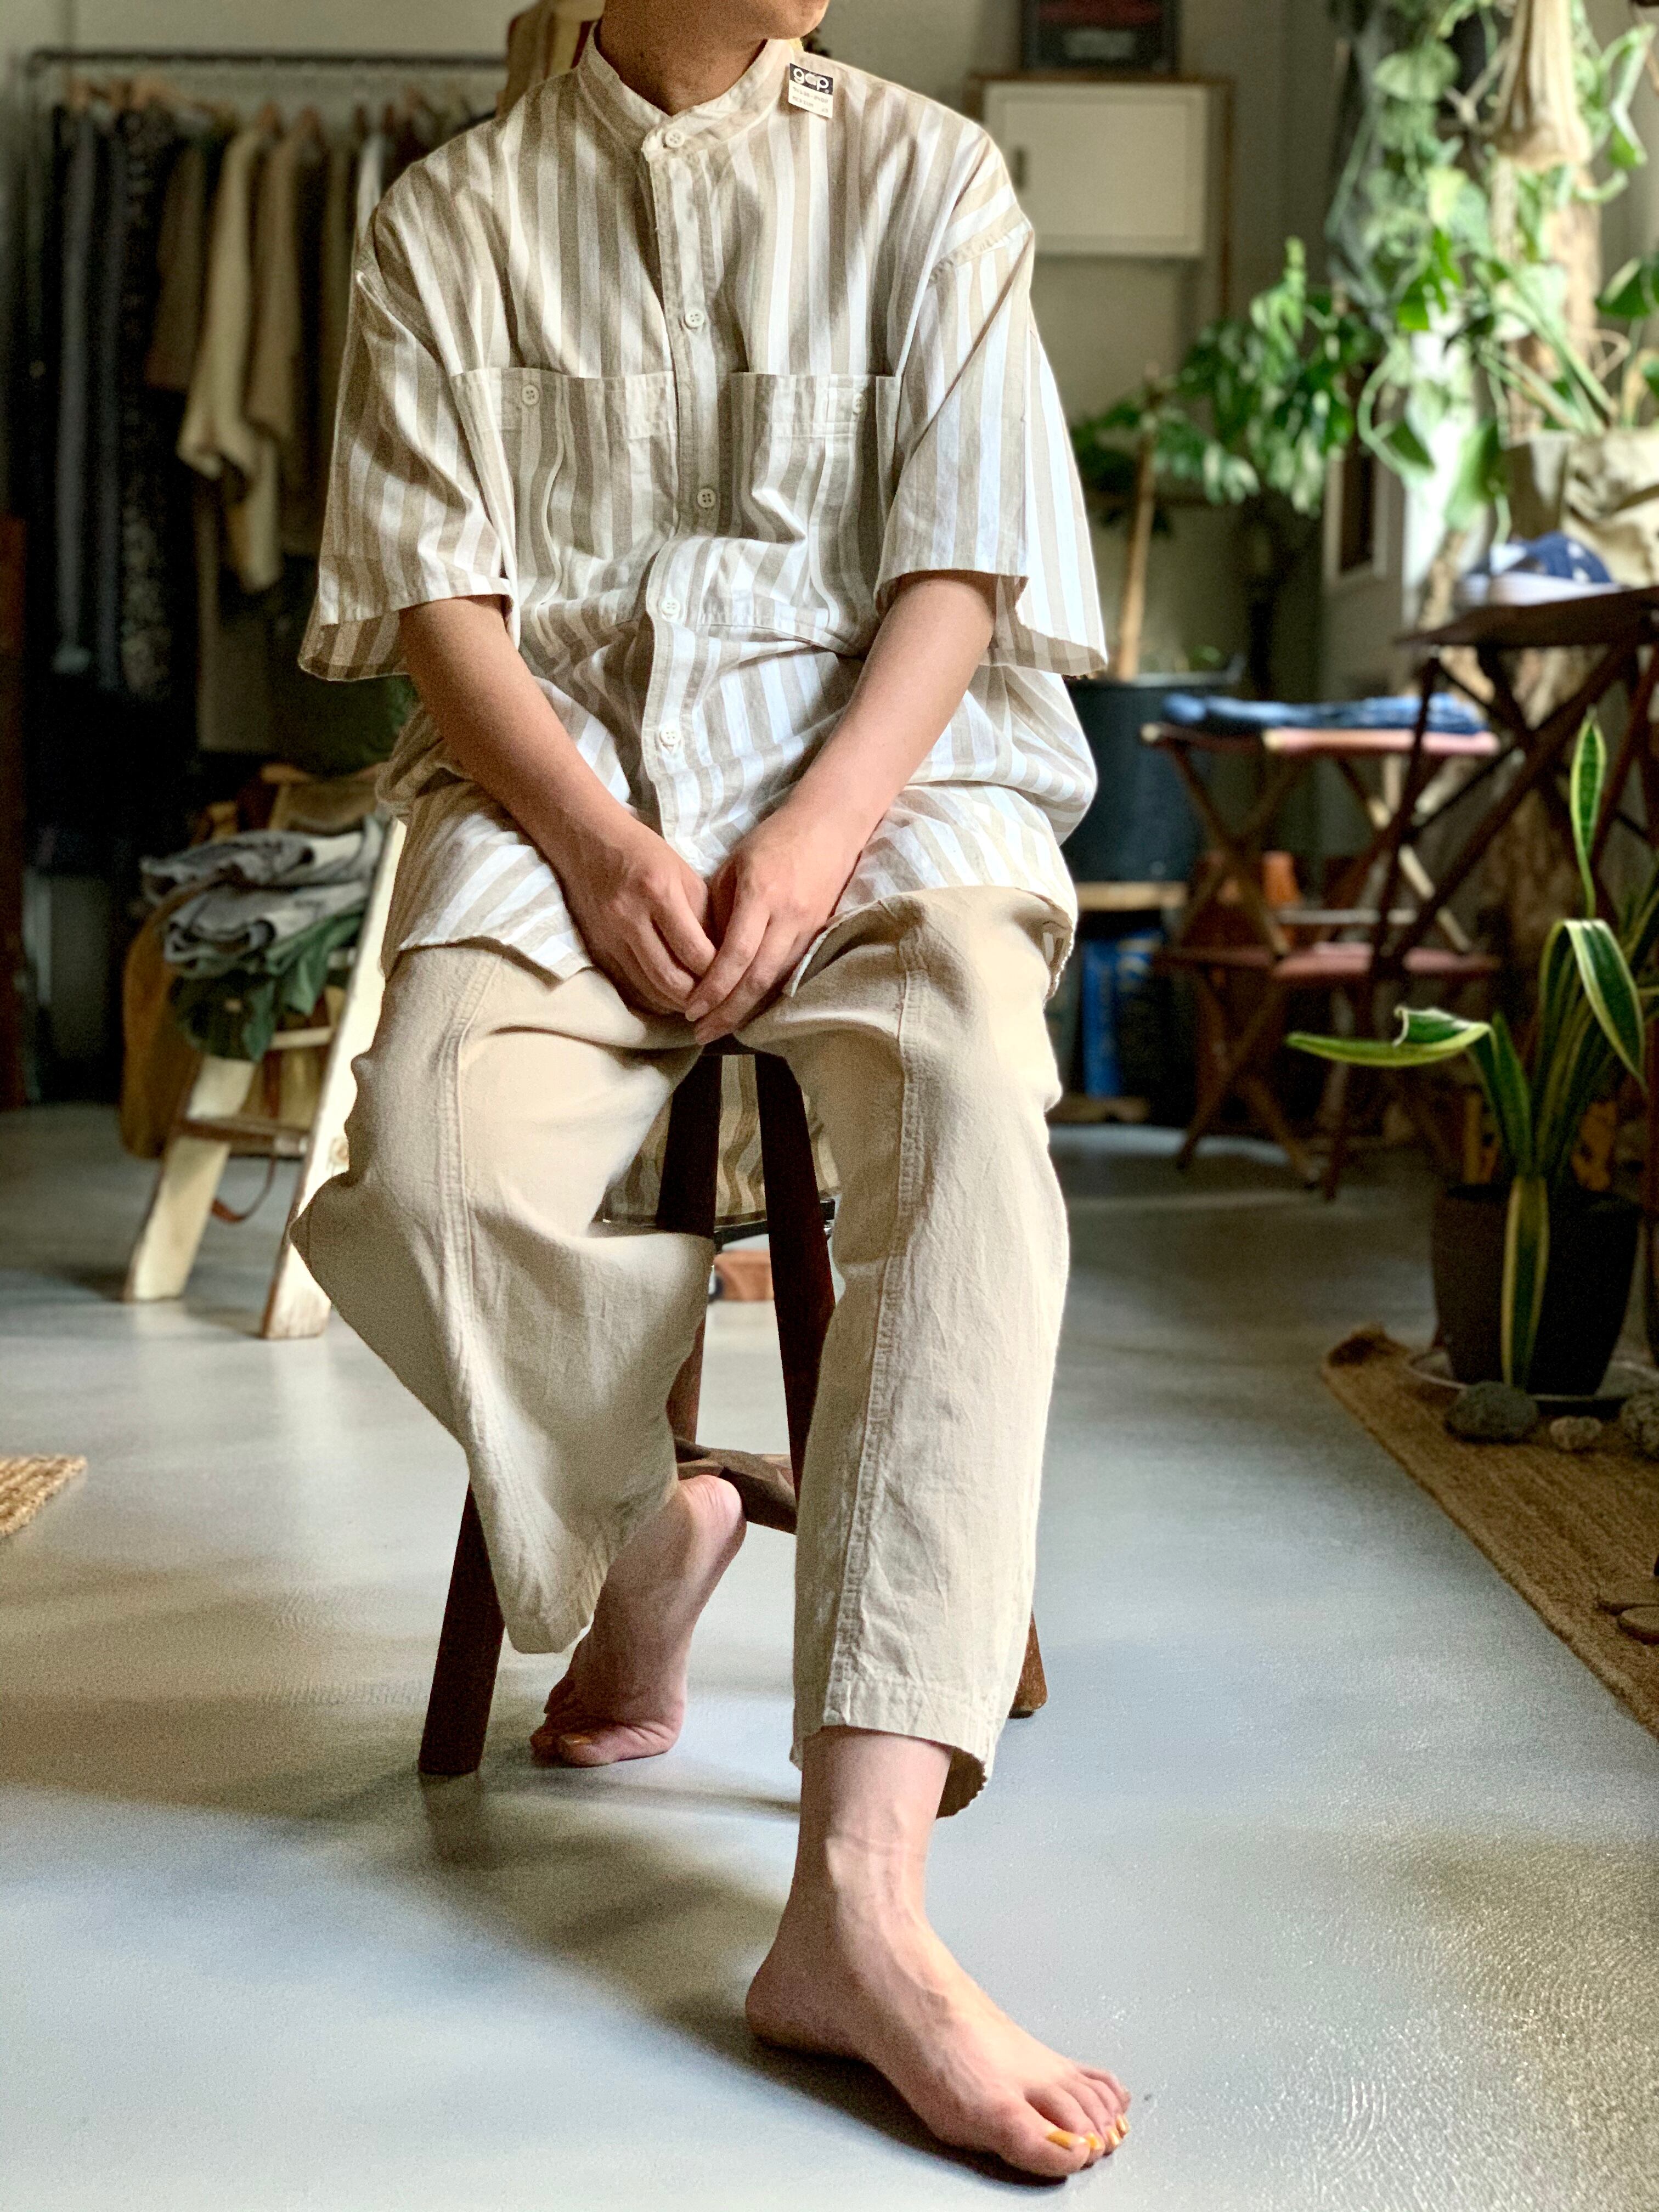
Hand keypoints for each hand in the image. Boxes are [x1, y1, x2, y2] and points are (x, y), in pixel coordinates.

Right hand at [552, 814, 716, 1015]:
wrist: (588, 840)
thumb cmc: (645, 854)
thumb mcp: (684, 874)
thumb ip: (705, 916)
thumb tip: (724, 959)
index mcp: (659, 891)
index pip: (694, 950)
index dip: (717, 973)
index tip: (732, 979)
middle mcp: (630, 916)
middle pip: (670, 978)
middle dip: (698, 997)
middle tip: (717, 1002)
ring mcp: (609, 935)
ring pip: (648, 987)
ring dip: (676, 1002)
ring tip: (698, 1004)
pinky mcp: (596, 947)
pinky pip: (629, 985)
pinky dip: (654, 996)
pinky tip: (671, 996)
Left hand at [683, 801, 864, 1041]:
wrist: (830, 826)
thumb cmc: (773, 840)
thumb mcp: (734, 866)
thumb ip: (718, 910)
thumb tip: (701, 954)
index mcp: (761, 894)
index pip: (735, 954)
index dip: (713, 988)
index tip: (691, 1009)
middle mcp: (787, 916)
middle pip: (757, 978)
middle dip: (728, 1012)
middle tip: (701, 1032)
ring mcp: (807, 928)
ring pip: (775, 981)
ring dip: (746, 1009)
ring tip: (718, 1027)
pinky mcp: (818, 934)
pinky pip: (788, 972)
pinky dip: (765, 993)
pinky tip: (746, 1007)